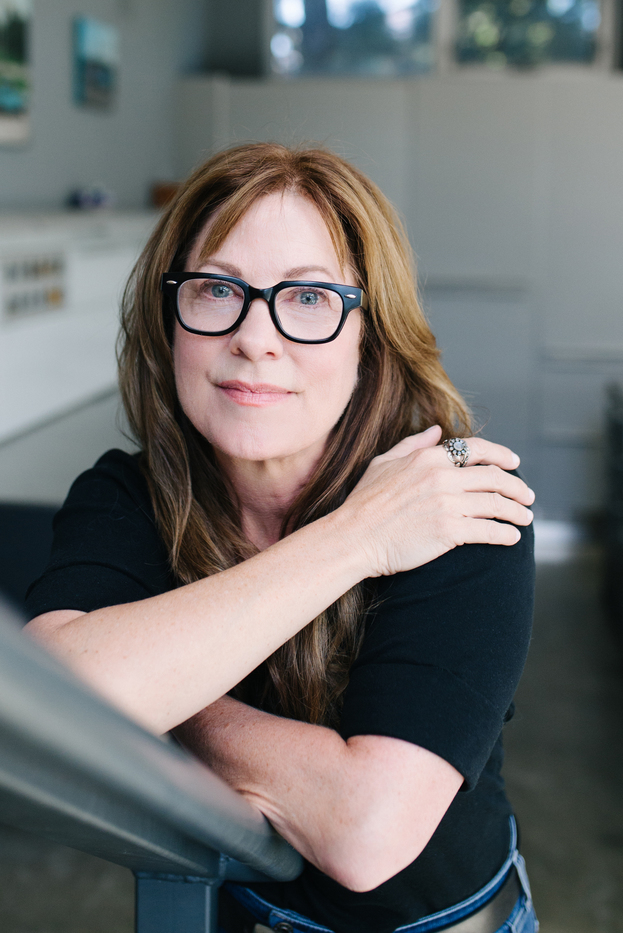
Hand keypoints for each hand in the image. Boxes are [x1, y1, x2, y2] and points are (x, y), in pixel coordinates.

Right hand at [342, 425, 534, 576]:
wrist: (353, 537)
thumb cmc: (363, 504)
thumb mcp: (383, 464)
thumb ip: (413, 445)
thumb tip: (437, 431)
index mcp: (428, 458)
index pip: (476, 449)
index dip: (502, 455)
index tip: (514, 463)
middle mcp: (442, 477)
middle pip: (495, 477)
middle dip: (518, 487)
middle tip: (528, 497)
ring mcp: (447, 504)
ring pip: (497, 504)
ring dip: (517, 512)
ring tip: (525, 519)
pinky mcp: (449, 531)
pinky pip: (488, 530)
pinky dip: (505, 534)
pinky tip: (511, 538)